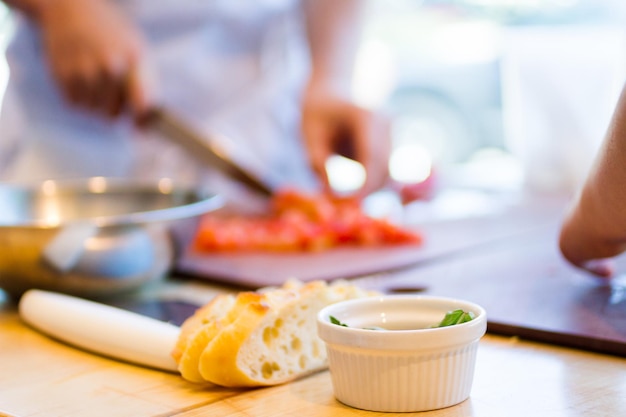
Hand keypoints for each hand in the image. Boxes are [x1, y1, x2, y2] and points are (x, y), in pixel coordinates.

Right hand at [35, 0, 149, 118]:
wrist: (71, 11)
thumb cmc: (111, 35)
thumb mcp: (138, 52)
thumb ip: (146, 88)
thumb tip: (143, 128)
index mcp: (133, 61)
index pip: (140, 106)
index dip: (139, 119)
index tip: (137, 120)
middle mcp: (109, 67)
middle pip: (113, 114)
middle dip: (114, 108)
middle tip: (112, 90)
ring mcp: (83, 71)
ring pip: (92, 111)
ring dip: (95, 103)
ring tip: (96, 82)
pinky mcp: (61, 74)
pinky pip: (74, 104)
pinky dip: (79, 98)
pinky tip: (82, 80)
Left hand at [301, 87, 390, 195]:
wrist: (334, 88)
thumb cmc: (318, 111)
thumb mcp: (308, 134)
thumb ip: (317, 161)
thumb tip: (329, 193)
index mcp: (366, 116)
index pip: (373, 157)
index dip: (366, 185)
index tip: (352, 205)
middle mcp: (388, 123)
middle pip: (387, 167)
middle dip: (369, 192)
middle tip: (346, 212)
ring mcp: (394, 133)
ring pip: (391, 172)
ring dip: (373, 190)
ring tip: (347, 202)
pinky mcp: (394, 144)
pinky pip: (390, 171)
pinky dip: (377, 186)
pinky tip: (360, 195)